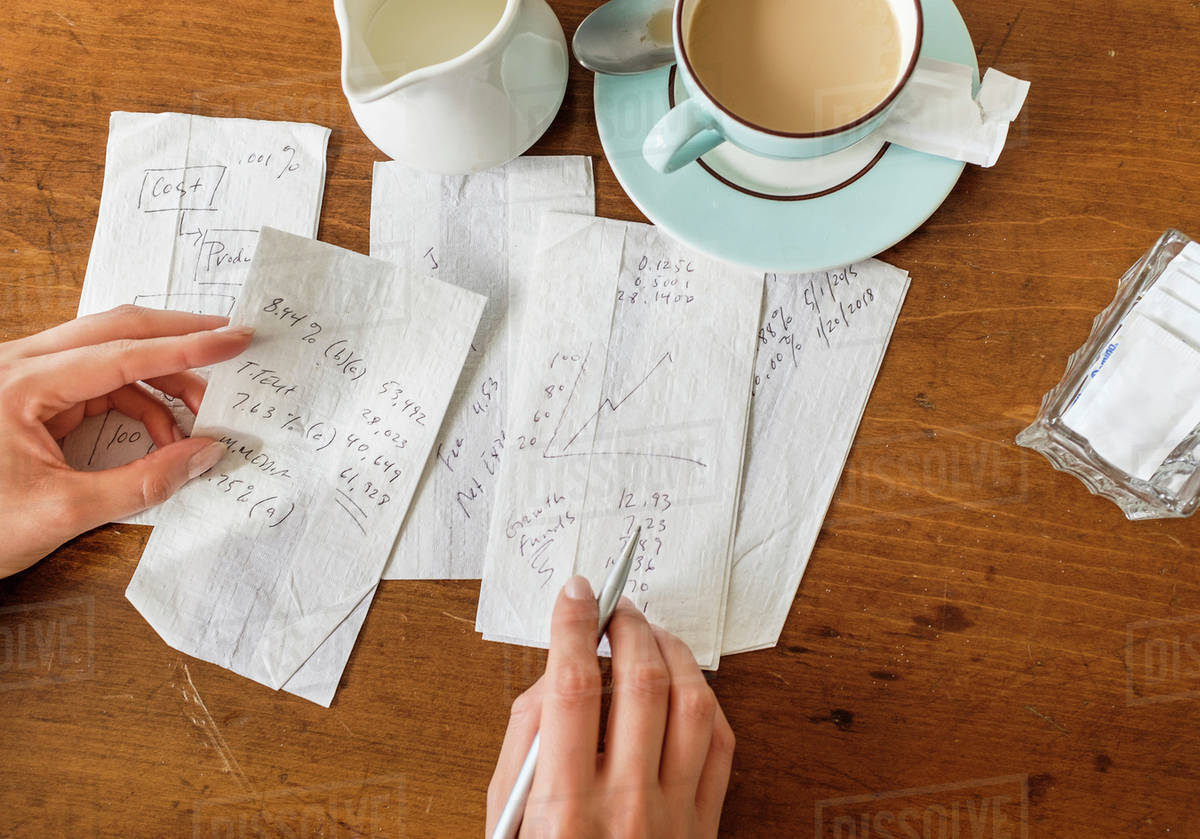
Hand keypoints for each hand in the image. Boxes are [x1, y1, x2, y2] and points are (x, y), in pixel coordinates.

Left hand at [0, 305, 253, 577]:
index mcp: (21, 384)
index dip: (188, 348)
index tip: (234, 340)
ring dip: (160, 377)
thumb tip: (205, 455)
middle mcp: (19, 365)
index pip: (124, 353)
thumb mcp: (64, 512)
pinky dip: (138, 402)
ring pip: (108, 353)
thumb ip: (143, 482)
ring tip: (202, 410)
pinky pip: (98, 383)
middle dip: (178, 337)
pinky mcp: (30, 397)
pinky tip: (164, 433)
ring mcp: (23, 378)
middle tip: (230, 342)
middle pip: (115, 329)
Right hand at [487, 577, 734, 838]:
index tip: (575, 592)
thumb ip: (524, 745)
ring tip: (650, 633)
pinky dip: (707, 698)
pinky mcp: (707, 825)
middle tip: (615, 607)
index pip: (571, 689)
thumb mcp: (508, 820)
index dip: (573, 628)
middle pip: (641, 682)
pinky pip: (723, 742)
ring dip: (673, 651)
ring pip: (694, 703)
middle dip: (628, 626)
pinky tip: (684, 683)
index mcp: (564, 809)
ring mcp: (676, 816)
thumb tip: (555, 674)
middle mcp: (626, 808)